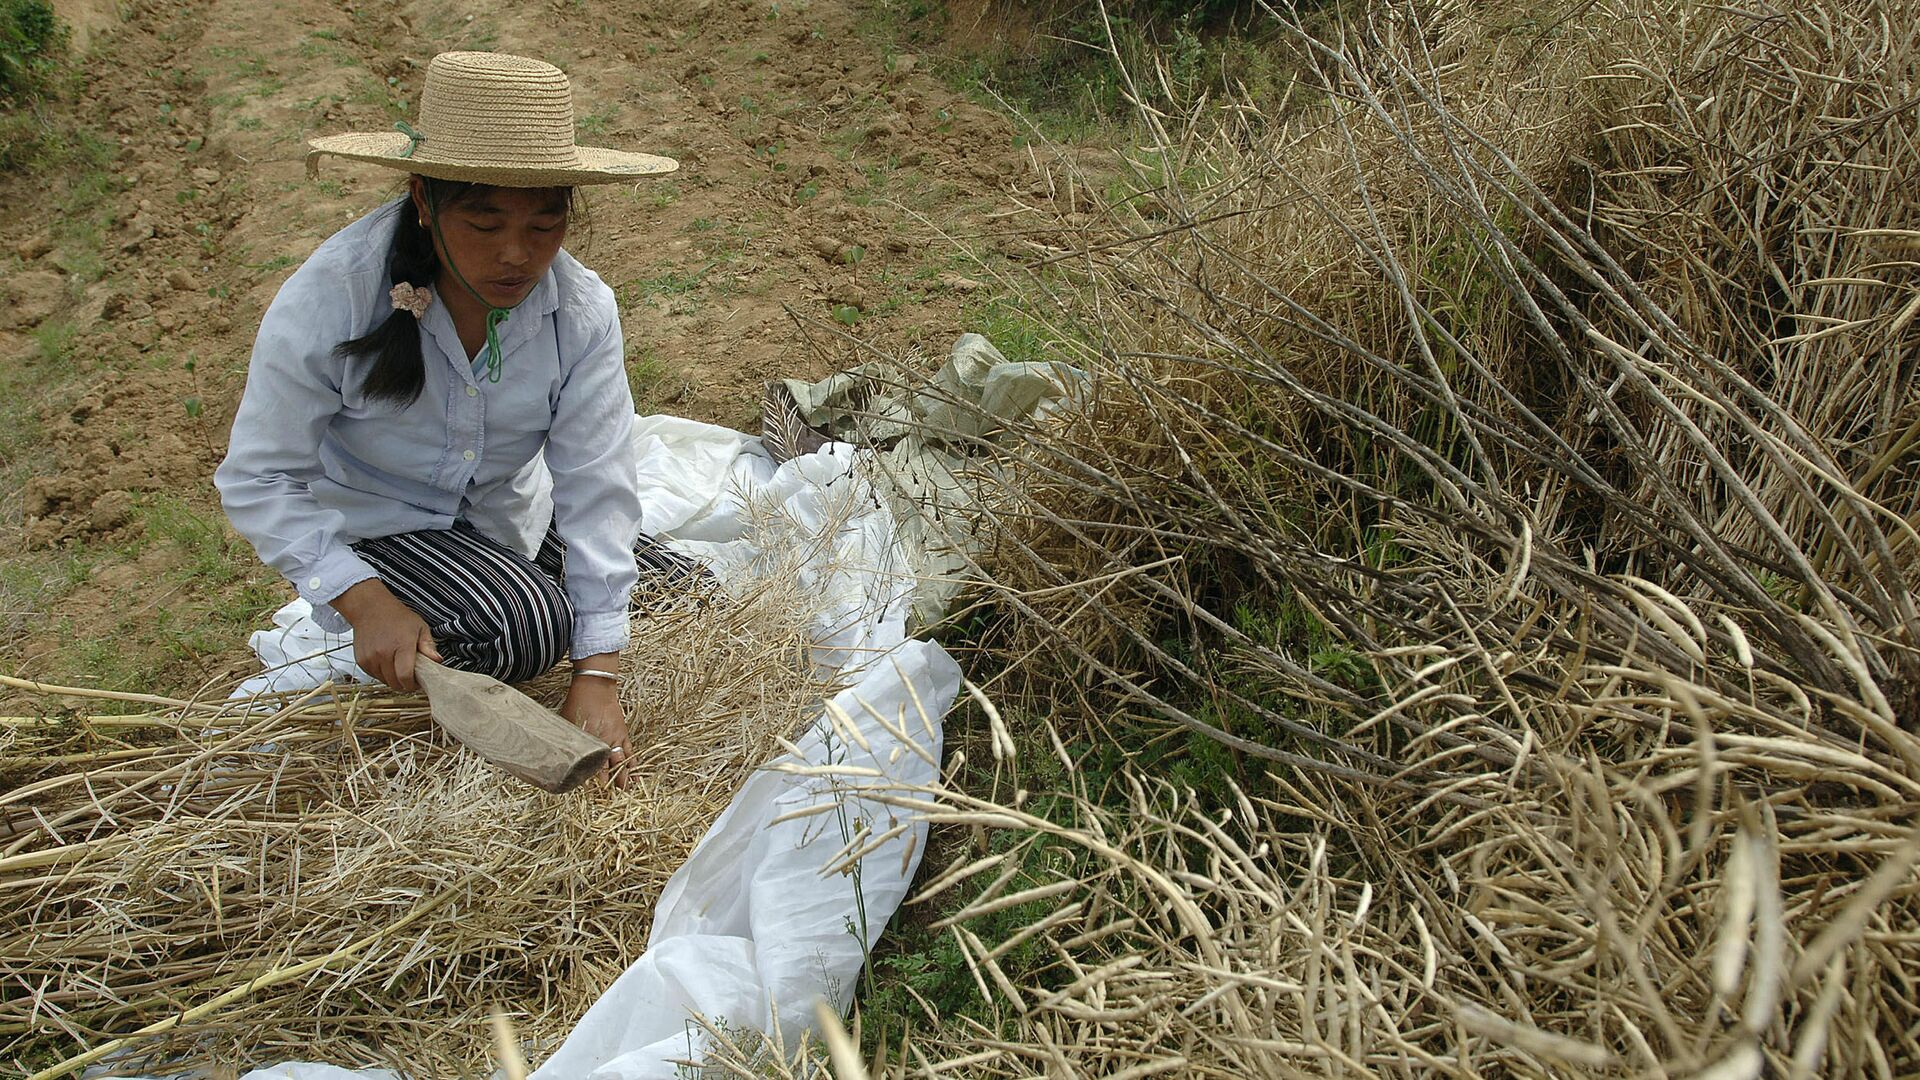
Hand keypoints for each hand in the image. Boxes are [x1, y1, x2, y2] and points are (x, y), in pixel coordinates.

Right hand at [331, 578, 439, 691]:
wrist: (370, 609)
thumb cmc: (397, 617)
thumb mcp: (420, 627)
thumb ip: (428, 646)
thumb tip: (437, 660)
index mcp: (401, 645)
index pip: (405, 676)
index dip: (412, 685)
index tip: (417, 683)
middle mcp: (383, 653)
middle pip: (395, 682)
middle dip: (404, 683)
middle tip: (410, 675)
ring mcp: (370, 658)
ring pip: (384, 681)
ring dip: (393, 678)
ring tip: (398, 665)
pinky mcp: (361, 661)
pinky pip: (374, 676)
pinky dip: (382, 674)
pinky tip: (387, 662)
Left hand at [561, 665, 631, 788]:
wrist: (596, 687)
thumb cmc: (578, 703)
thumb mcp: (567, 722)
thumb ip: (566, 740)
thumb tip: (554, 753)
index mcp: (592, 740)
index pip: (595, 765)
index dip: (595, 780)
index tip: (594, 793)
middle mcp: (606, 741)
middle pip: (611, 766)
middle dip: (612, 782)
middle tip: (613, 797)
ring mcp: (617, 738)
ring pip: (623, 760)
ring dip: (625, 775)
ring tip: (627, 790)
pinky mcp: (623, 733)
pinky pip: (630, 751)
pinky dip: (633, 762)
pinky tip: (635, 771)